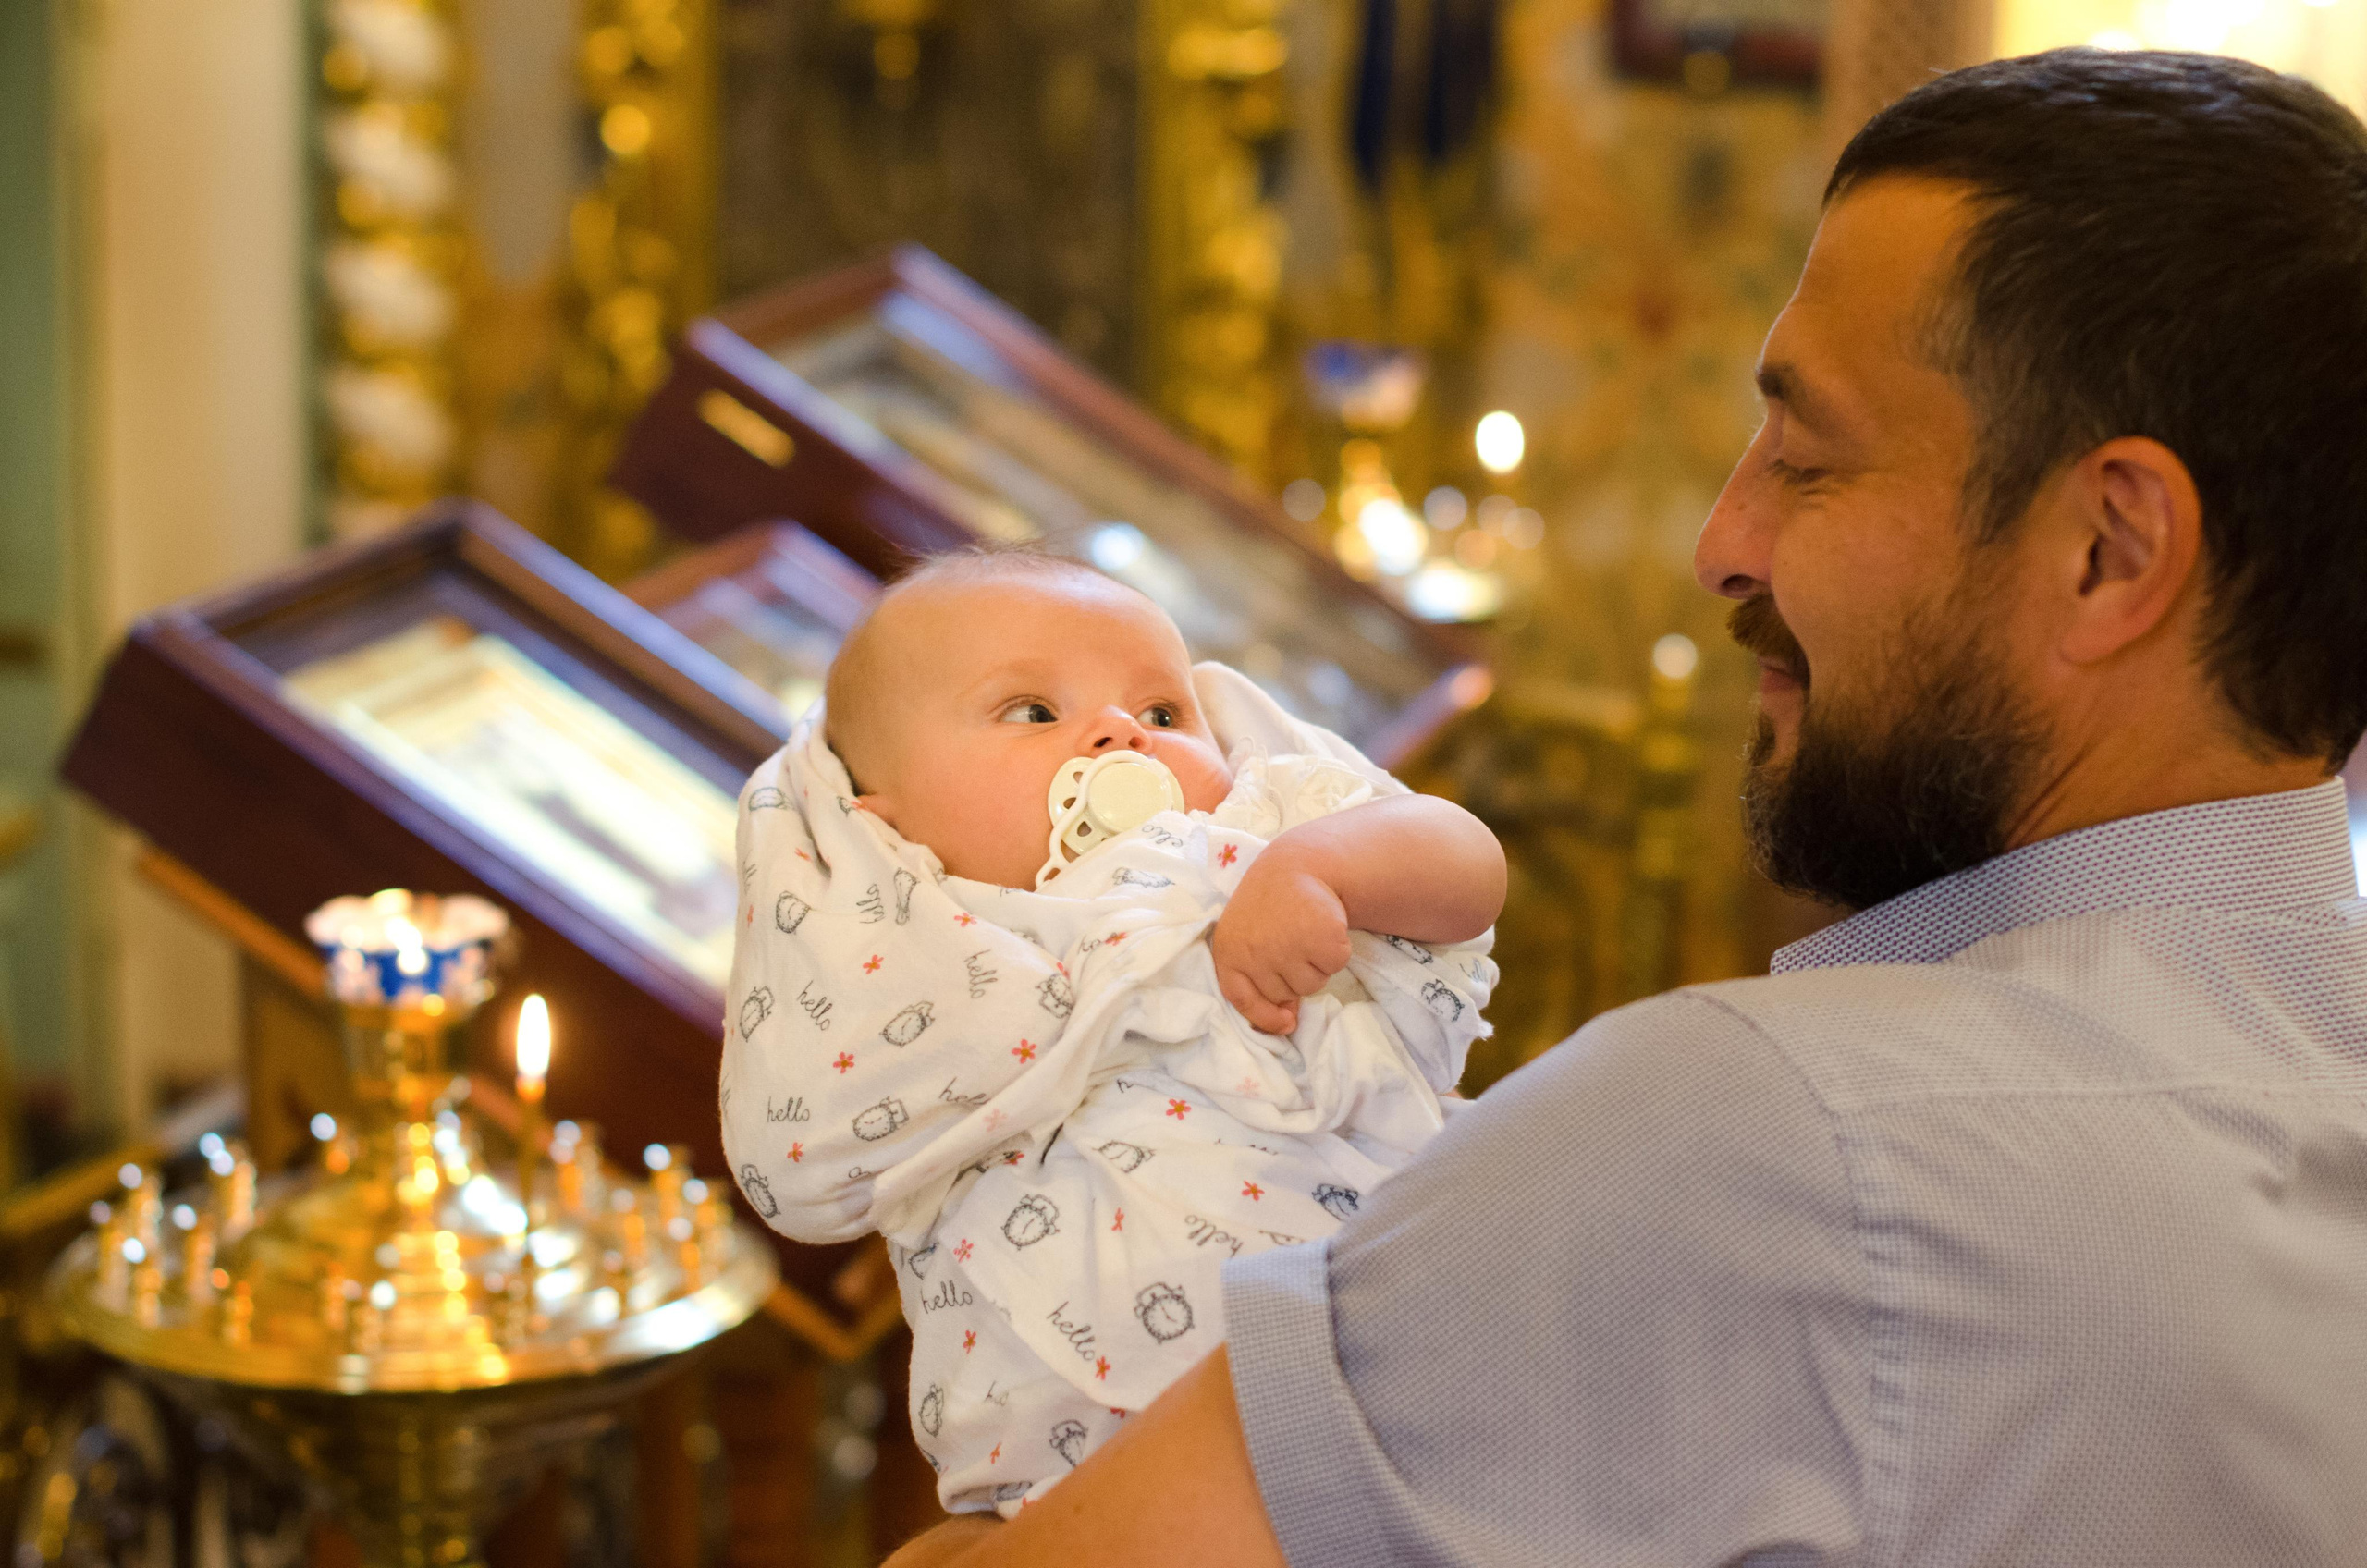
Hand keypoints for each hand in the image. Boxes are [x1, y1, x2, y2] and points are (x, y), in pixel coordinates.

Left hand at [1210, 845, 1350, 1034]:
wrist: (1297, 865)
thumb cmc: (1270, 907)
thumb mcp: (1250, 939)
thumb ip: (1260, 979)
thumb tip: (1287, 1023)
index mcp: (1228, 952)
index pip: (1242, 999)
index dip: (1264, 1017)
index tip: (1286, 1022)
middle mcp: (1254, 953)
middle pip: (1283, 994)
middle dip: (1293, 978)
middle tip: (1293, 943)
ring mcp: (1287, 947)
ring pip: (1312, 984)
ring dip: (1316, 965)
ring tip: (1306, 932)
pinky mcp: (1320, 939)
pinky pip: (1335, 965)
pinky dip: (1336, 951)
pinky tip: (1324, 926)